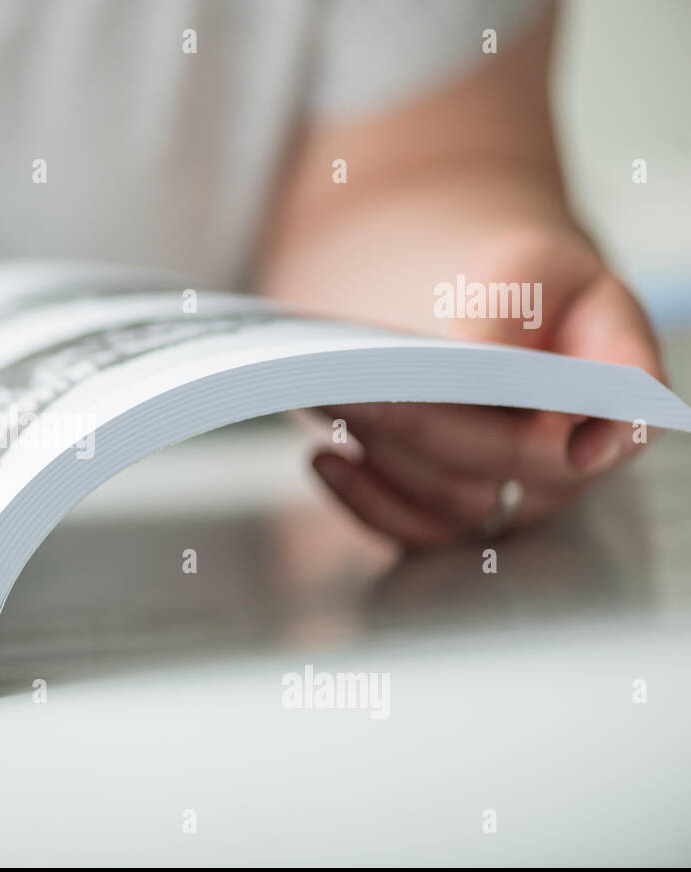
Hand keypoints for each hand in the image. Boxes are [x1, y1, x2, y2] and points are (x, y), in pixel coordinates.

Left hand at [310, 226, 665, 547]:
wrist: (492, 317)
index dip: (608, 440)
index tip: (574, 447)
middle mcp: (573, 461)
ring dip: (386, 456)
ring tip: (328, 400)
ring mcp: (515, 499)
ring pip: (453, 502)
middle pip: (505, 463)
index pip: (625, 424)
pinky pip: (412, 530)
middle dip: (425, 424)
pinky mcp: (455, 516)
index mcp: (615, 390)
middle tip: (355, 385)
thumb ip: (511, 302)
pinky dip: (363, 500)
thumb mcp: (531, 264)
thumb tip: (468, 353)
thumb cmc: (525, 286)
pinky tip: (324, 456)